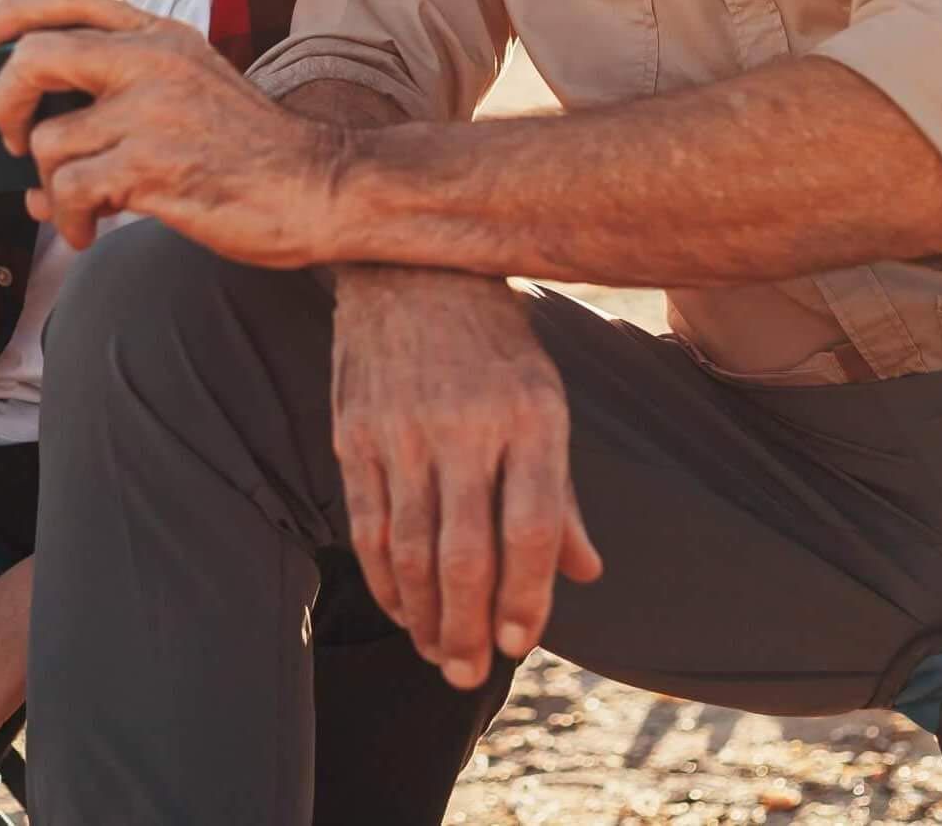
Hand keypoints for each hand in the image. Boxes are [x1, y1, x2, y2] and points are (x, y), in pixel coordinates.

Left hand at [0, 0, 340, 261]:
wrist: (318, 187)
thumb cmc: (250, 148)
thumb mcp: (195, 83)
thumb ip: (128, 83)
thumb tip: (38, 122)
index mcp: (163, 35)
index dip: (7, 10)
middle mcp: (154, 61)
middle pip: (35, 58)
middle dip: (3, 102)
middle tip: (9, 137)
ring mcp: (152, 112)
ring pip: (48, 143)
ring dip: (48, 185)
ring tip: (76, 206)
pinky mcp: (152, 166)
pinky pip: (70, 192)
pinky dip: (69, 219)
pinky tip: (89, 231)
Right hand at [331, 268, 601, 690]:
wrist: (411, 266)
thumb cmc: (493, 340)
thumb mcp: (545, 396)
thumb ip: (561, 489)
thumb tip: (585, 572)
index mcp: (529, 416)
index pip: (531, 531)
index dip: (527, 599)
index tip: (520, 644)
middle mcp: (466, 425)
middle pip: (466, 555)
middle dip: (469, 629)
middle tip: (469, 674)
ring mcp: (403, 429)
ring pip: (411, 550)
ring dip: (423, 616)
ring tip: (435, 653)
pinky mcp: (356, 431)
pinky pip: (368, 522)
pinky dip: (382, 576)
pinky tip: (398, 604)